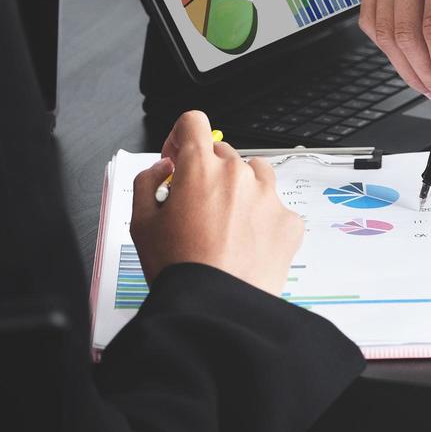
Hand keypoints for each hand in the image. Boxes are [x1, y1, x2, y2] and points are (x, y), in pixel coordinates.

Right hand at [130, 110, 303, 295]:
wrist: (216, 308)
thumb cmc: (179, 269)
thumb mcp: (141, 223)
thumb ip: (146, 183)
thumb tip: (162, 169)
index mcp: (200, 169)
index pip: (194, 123)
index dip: (181, 137)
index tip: (178, 158)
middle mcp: (239, 175)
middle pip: (223, 153)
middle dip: (207, 172)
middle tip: (196, 206)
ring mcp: (269, 197)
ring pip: (255, 174)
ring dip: (239, 188)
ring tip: (224, 223)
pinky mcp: (289, 222)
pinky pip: (276, 207)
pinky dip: (262, 219)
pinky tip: (245, 244)